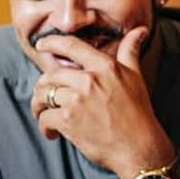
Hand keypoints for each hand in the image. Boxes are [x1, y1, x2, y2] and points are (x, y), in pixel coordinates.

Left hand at [31, 27, 174, 178]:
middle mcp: (89, 80)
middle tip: (44, 96)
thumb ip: (131, 51)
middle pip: (50, 75)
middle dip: (43, 86)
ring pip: (43, 95)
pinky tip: (52, 133)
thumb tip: (140, 30)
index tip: (41, 44)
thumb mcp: (136, 77)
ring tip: (44, 114)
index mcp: (104, 67)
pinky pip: (45, 118)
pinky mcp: (69, 121)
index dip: (51, 43)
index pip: (71, 46)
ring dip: (39, 106)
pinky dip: (44, 127)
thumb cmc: (139, 113)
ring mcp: (77, 101)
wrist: (139, 148)